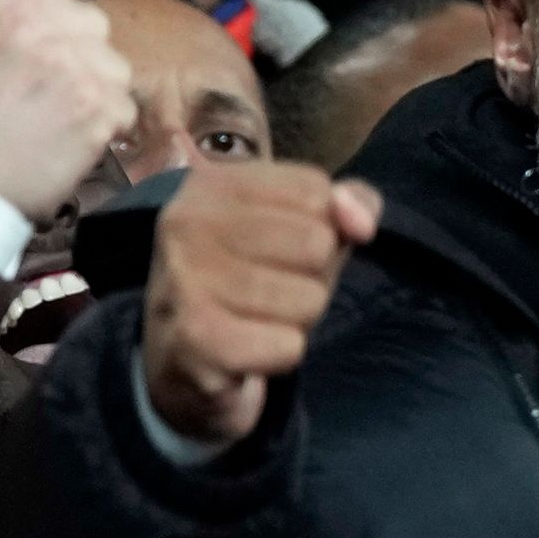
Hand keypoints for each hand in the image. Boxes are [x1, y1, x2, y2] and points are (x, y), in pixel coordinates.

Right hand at [0, 0, 135, 224]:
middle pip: (91, 21)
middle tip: (35, 94)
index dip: (49, 24)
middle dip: (76, 56)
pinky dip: (102, 130)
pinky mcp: (91, 100)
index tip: (20, 55)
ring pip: (114, 64)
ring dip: (93, 93)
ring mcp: (60, 57)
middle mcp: (21, 14)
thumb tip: (66, 5)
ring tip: (45, 121)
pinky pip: (123, 106)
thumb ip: (8, 9)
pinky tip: (61, 143)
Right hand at [141, 160, 381, 448]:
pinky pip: (288, 346)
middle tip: (270, 291)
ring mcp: (184, 280)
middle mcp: (189, 223)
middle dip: (312, 278)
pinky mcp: (192, 339)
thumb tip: (362, 224)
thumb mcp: (300, 222)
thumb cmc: (251, 274)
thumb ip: (351, 202)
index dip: (322, 229)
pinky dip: (281, 355)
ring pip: (308, 300)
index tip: (280, 247)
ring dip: (297, 320)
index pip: (316, 193)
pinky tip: (248, 352)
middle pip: (317, 246)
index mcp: (215, 183)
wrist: (176, 353)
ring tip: (256, 319)